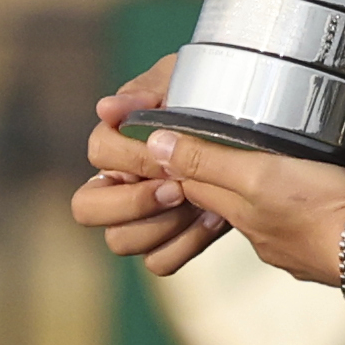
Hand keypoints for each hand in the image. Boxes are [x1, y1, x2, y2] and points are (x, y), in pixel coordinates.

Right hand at [70, 53, 227, 274]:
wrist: (257, 136)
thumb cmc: (210, 99)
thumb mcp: (185, 82)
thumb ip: (147, 92)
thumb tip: (106, 109)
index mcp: (117, 141)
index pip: (98, 153)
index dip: (130, 158)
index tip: (168, 156)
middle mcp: (119, 183)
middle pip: (87, 208)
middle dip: (131, 202)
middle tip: (176, 188)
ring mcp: (141, 217)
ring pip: (120, 240)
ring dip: (161, 225)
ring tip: (201, 203)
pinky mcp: (169, 241)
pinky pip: (158, 261)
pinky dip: (185, 246)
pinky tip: (213, 220)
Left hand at [139, 128, 344, 287]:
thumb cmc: (322, 208)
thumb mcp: (258, 174)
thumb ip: (208, 161)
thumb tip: (155, 147)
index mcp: (238, 210)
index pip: (192, 184)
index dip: (180, 161)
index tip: (175, 138)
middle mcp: (256, 233)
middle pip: (224, 199)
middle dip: (216, 176)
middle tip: (219, 144)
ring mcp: (286, 245)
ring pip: (258, 213)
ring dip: (256, 193)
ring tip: (265, 168)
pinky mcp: (314, 249)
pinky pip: (290, 226)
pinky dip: (287, 210)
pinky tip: (300, 199)